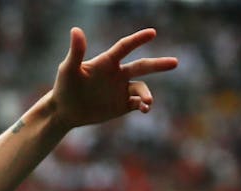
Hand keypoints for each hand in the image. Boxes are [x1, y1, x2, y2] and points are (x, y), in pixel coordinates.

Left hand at [52, 27, 177, 129]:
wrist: (65, 110)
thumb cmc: (65, 87)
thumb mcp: (68, 69)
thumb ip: (76, 51)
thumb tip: (76, 29)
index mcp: (108, 62)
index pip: (125, 47)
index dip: (138, 39)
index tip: (152, 33)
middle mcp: (118, 74)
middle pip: (142, 66)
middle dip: (158, 65)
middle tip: (175, 62)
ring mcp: (121, 89)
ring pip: (141, 88)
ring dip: (146, 94)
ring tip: (147, 102)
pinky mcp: (122, 105)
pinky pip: (138, 104)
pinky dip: (143, 105)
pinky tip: (144, 109)